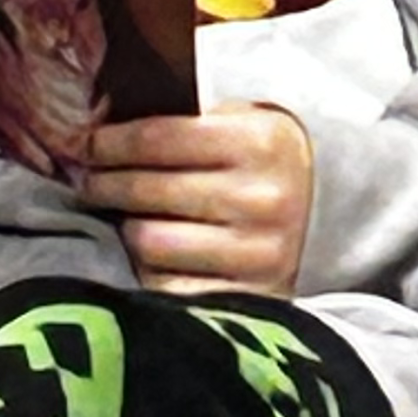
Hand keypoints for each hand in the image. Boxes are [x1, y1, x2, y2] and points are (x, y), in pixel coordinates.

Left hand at [80, 104, 314, 295]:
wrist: (330, 216)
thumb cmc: (264, 163)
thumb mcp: (242, 123)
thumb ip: (184, 119)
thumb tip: (100, 123)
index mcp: (259, 144)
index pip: (157, 138)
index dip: (110, 142)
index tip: (86, 145)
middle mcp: (261, 199)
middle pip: (145, 191)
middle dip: (105, 184)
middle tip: (90, 181)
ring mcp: (256, 254)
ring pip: (148, 241)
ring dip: (128, 228)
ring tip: (125, 217)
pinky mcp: (249, 298)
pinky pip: (167, 285)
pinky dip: (150, 270)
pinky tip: (151, 254)